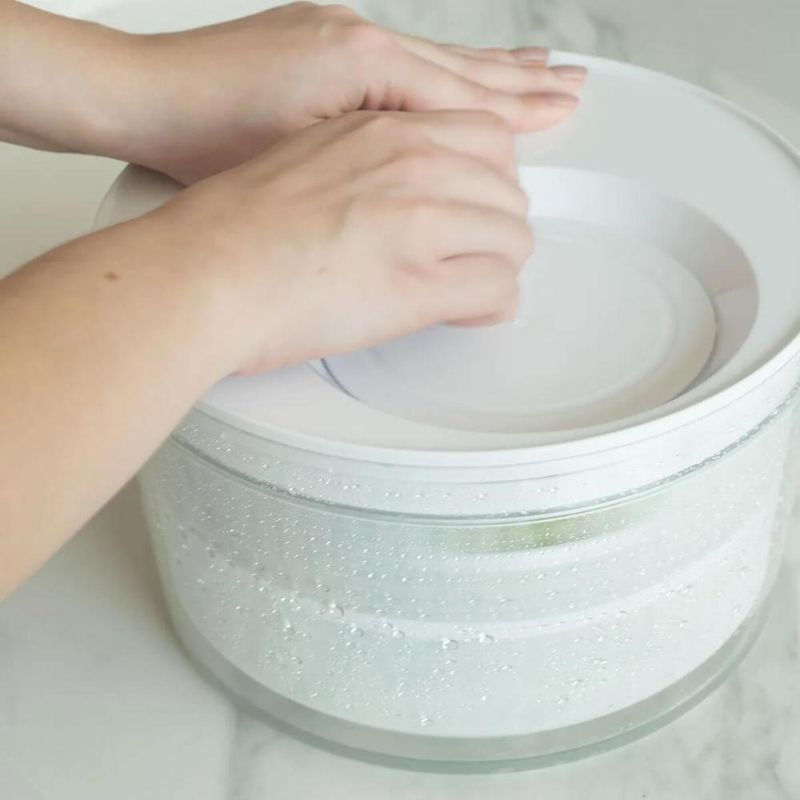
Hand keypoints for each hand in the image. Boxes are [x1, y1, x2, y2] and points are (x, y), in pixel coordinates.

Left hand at [115, 2, 584, 182]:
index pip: (462, 95)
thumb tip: (437, 184)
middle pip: (461, 68)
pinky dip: (441, 69)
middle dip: (520, 80)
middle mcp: (359, 38)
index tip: (558, 114)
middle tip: (567, 83)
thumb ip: (380, 163)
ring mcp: (339, 35)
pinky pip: (403, 59)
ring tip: (532, 68)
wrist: (142, 96)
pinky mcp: (320, 43)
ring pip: (436, 59)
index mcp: (365, 65)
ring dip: (489, 69)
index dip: (515, 114)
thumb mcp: (307, 161)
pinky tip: (453, 73)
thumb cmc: (206, 135)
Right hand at [152, 110, 532, 372]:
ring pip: (513, 236)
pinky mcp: (417, 282)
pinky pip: (498, 289)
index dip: (488, 179)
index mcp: (382, 129)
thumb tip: (390, 199)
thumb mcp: (306, 158)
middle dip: (495, 225)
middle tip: (473, 253)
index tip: (479, 205)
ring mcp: (418, 220)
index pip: (484, 135)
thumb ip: (365, 167)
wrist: (200, 273)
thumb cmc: (229, 228)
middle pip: (508, 186)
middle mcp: (410, 163)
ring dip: (498, 265)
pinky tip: (468, 311)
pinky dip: (493, 305)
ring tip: (469, 287)